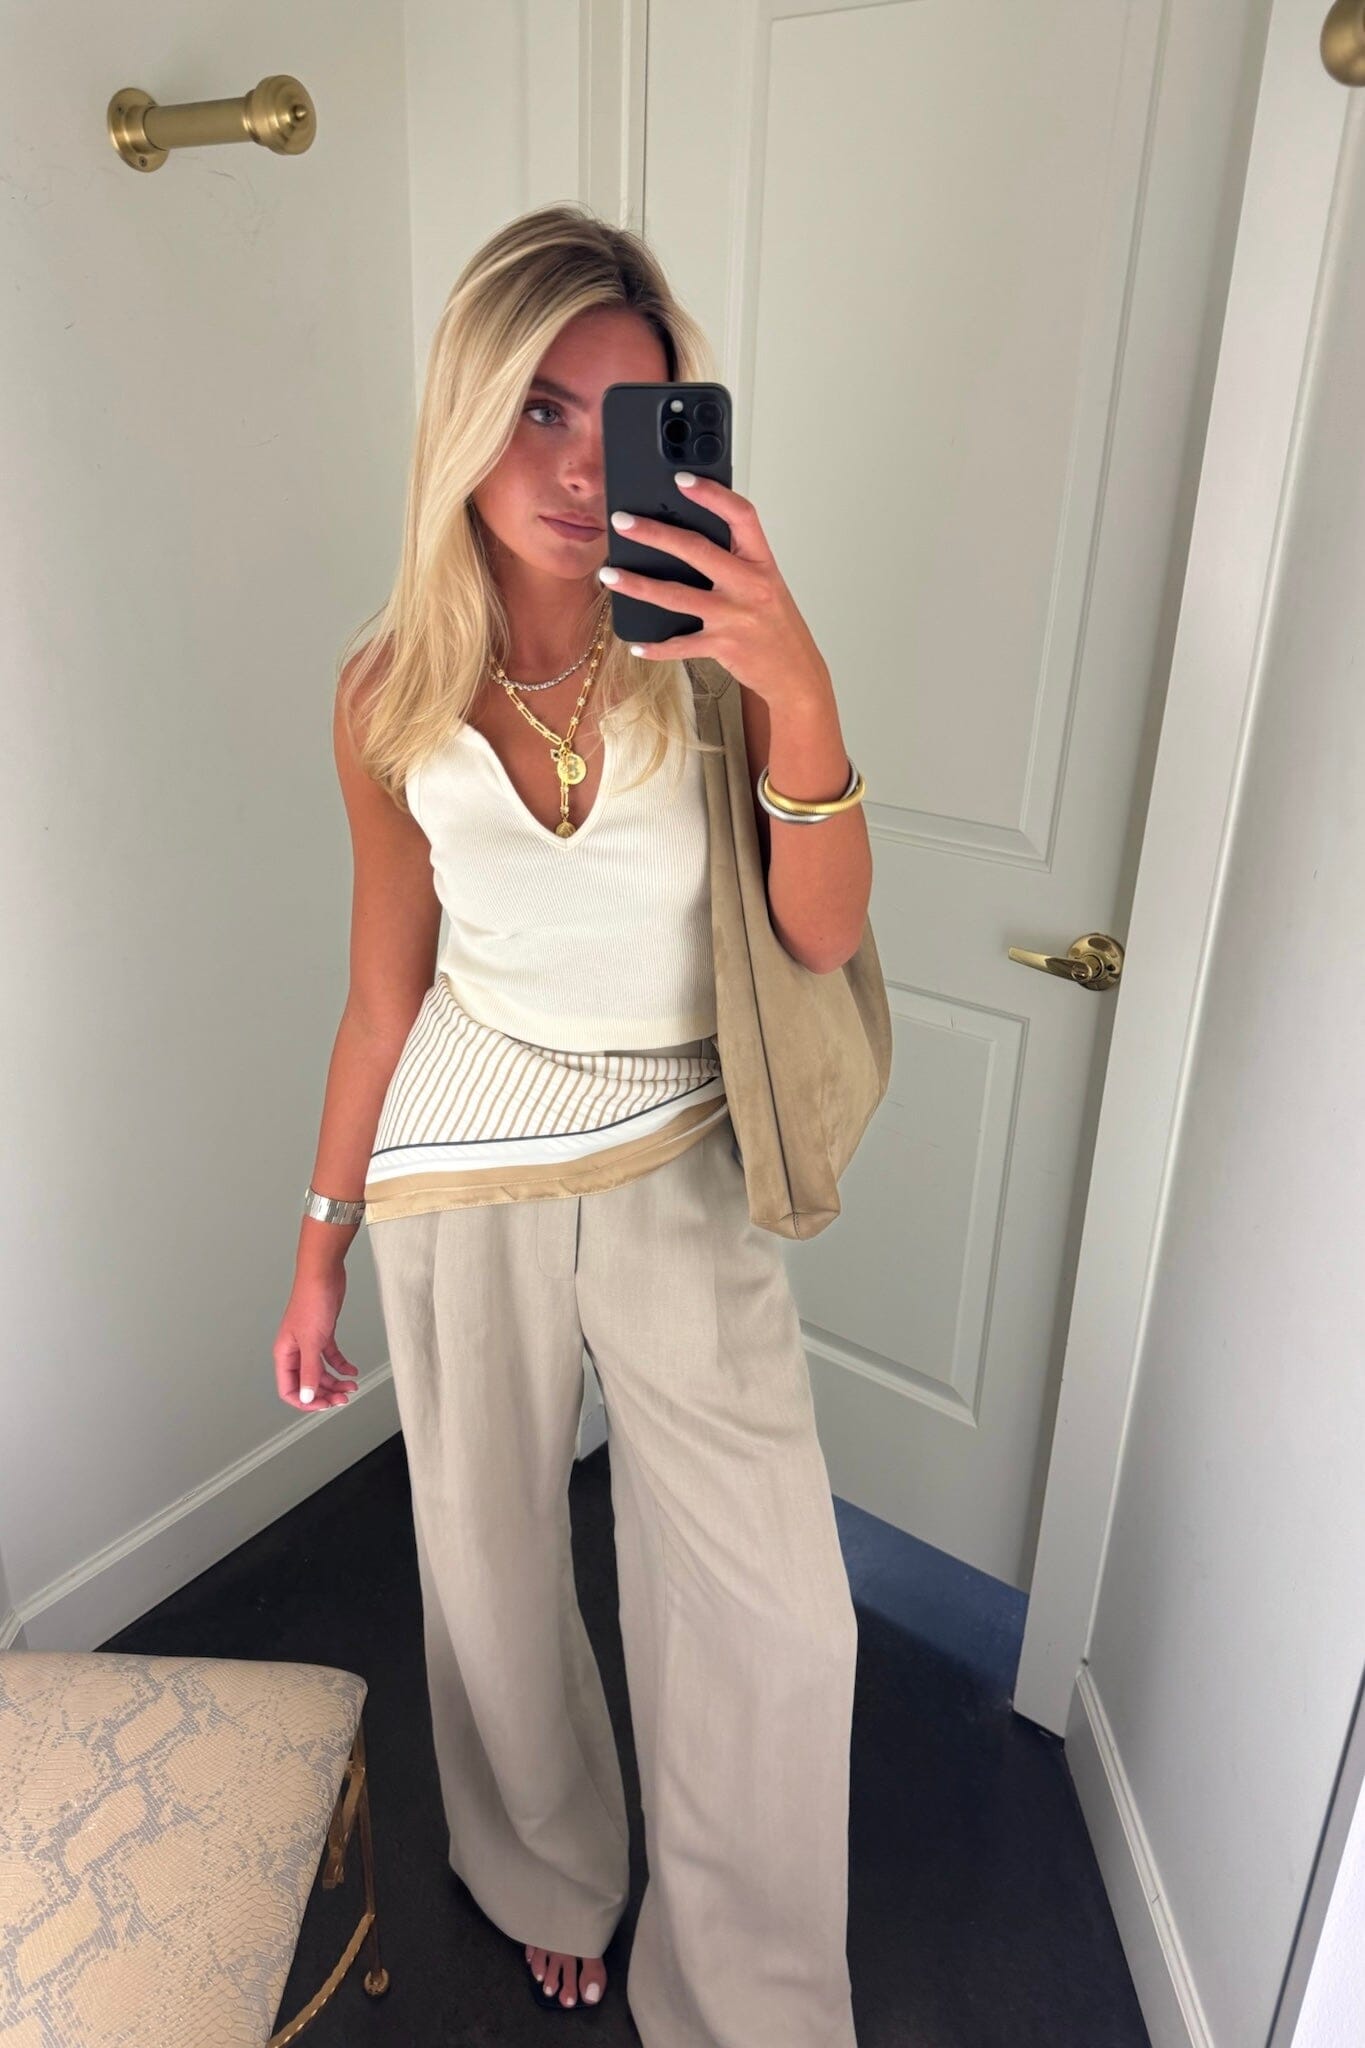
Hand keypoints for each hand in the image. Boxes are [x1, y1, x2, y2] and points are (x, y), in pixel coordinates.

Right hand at [273, 1269, 359, 1411]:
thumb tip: (307, 1397)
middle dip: (325, 1393)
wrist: (323, 1274)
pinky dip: (341, 1365)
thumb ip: (310, 1371)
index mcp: (285, 1354)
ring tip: (351, 1387)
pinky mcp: (323, 1334)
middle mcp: (295, 1351)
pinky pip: (330, 1357)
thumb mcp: (312, 1342)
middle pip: (307, 1383)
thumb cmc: (312, 1301)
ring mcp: (309, 1343)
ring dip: (335, 1382)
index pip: (290, 1389)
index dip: (306, 1402)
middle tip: (344, 1398)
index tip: (325, 1405)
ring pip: (320, 1372)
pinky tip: (352, 1371)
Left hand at [600, 473, 830, 708]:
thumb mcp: (765, 585)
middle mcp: (749, 585)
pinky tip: (636, 644)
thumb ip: (735, 562)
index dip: (712, 494)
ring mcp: (735, 616)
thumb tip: (686, 540)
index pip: (740, 516)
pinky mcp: (723, 646)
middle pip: (696, 550)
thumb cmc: (777, 626)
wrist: (796, 673)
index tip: (682, 479)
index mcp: (761, 563)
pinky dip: (656, 646)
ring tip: (609, 575)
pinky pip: (681, 645)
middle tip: (622, 522)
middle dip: (654, 533)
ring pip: (677, 596)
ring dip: (638, 585)